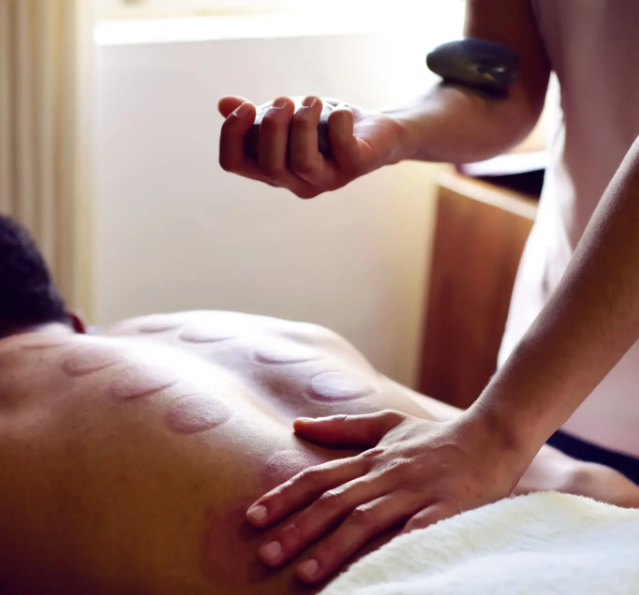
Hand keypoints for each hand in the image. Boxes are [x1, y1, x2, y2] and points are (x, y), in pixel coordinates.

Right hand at [218, 95, 405, 198]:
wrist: (375, 132)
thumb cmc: (324, 127)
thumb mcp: (287, 118)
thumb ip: (257, 116)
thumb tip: (224, 104)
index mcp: (272, 170)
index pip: (234, 163)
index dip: (231, 134)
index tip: (246, 107)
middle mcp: (296, 181)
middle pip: (269, 165)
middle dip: (272, 125)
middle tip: (286, 101)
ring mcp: (327, 179)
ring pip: (302, 161)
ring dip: (303, 123)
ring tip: (312, 101)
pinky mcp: (355, 167)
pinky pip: (342, 148)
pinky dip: (338, 122)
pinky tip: (341, 112)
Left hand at [246, 410, 528, 583]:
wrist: (491, 437)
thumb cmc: (435, 436)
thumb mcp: (387, 424)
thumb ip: (343, 427)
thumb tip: (297, 424)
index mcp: (372, 458)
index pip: (320, 476)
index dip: (285, 496)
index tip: (254, 516)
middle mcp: (387, 474)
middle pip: (335, 501)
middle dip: (298, 528)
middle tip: (266, 554)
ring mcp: (415, 491)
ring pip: (367, 519)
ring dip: (334, 547)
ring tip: (304, 574)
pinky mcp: (446, 508)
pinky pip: (414, 533)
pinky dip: (392, 551)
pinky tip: (373, 570)